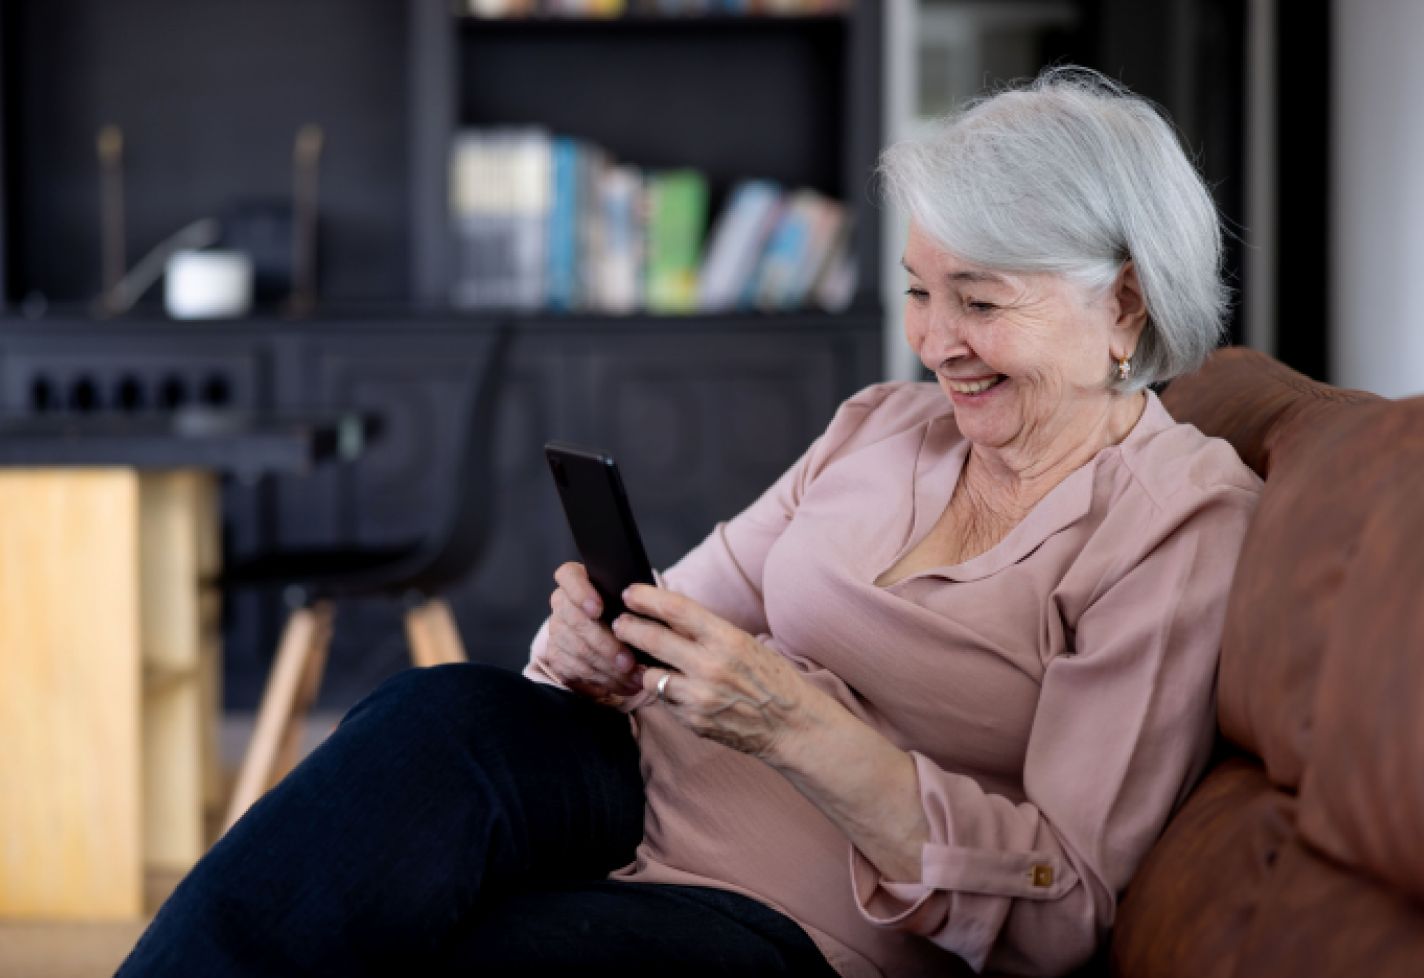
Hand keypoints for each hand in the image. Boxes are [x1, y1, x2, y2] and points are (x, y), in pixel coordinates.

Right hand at [537, 562, 644, 705]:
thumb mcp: (632, 599)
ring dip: (609, 669)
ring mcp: (557, 629)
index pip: (568, 576)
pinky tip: (622, 685)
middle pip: (576, 621)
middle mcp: (562, 602)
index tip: (599, 609)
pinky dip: (602, 680)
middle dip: (606, 645)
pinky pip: (576, 669)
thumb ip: (634, 600)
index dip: (581, 593)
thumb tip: (649, 611)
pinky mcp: (557, 655)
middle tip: (629, 662)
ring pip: (578, 650)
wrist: (613, 633)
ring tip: (635, 679)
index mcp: (578, 579)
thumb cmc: (627, 611)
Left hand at [613, 584, 821, 759]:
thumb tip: (667, 614)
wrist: (792, 725)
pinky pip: (665, 701)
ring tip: (649, 661)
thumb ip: (707, 631)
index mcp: (727, 639)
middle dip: (629, 628)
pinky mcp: (693, 721)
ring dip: (646, 667)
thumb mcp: (745, 643)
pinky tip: (678, 688)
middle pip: (652, 640)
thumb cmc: (771, 678)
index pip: (677, 610)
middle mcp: (710, 667)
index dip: (647, 598)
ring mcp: (700, 697)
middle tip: (619, 623)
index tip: (630, 592)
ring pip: (651, 676)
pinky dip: (666, 692)